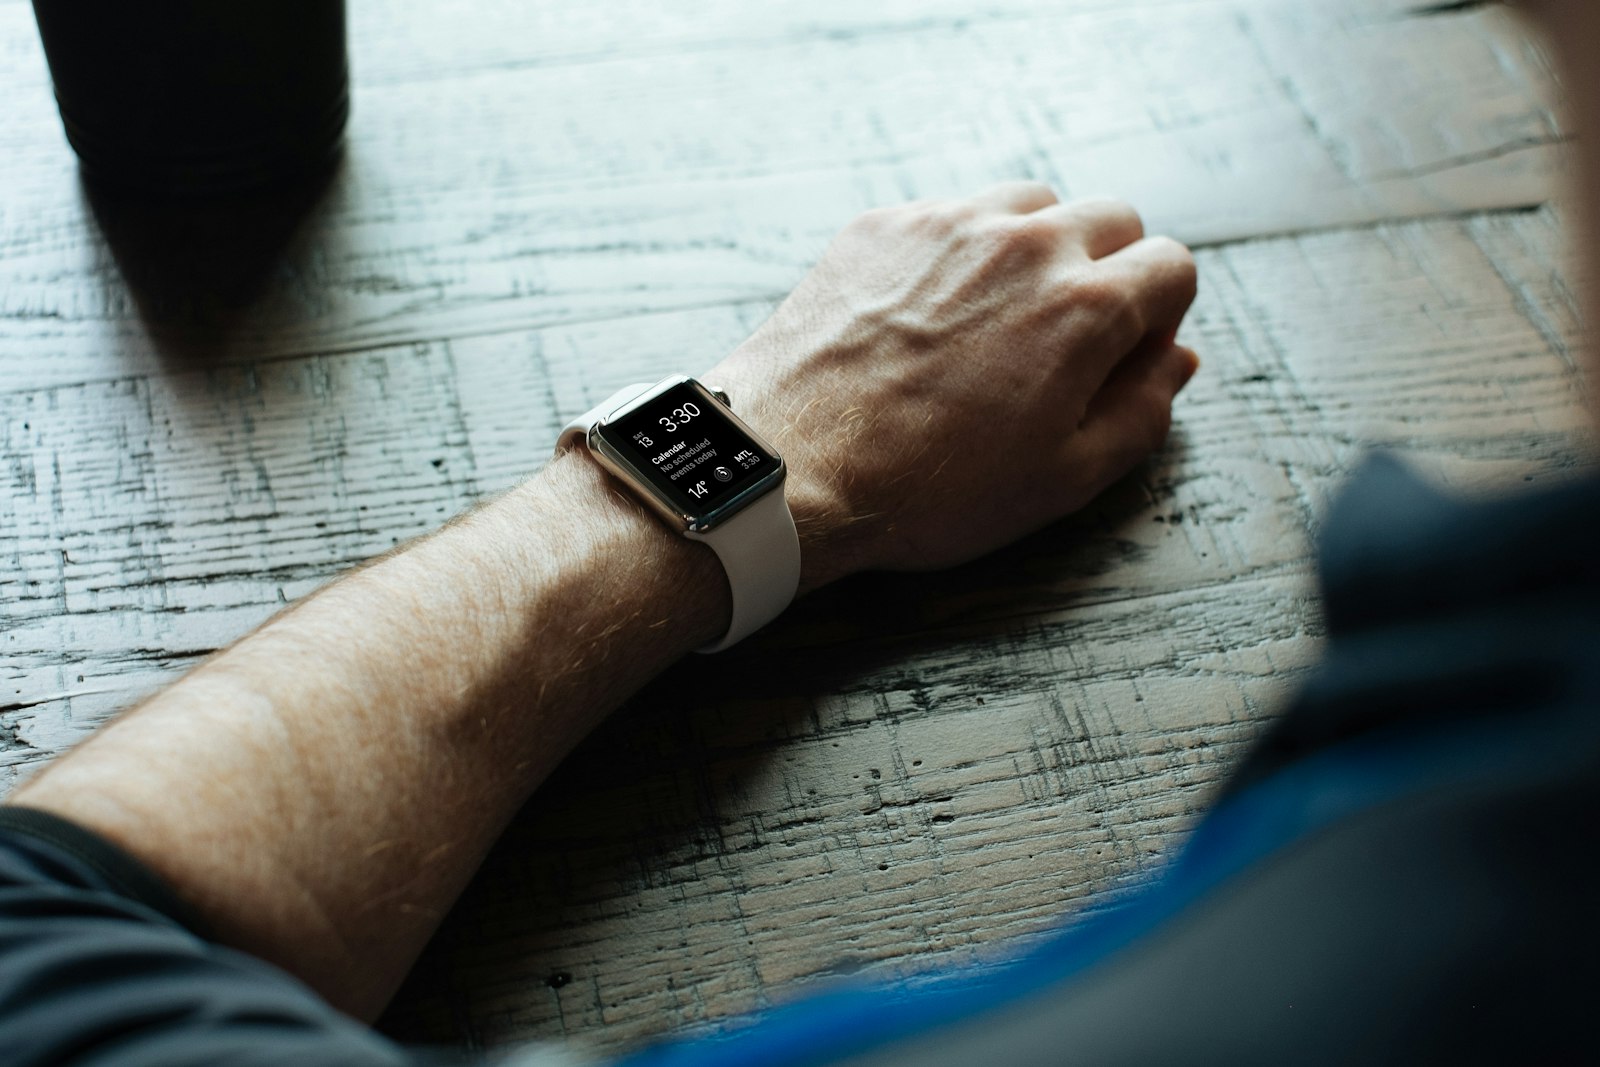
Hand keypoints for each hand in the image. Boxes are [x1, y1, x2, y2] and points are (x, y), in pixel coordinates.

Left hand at [709, 182, 1199, 590]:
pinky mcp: (883, 225)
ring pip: (1030, 204)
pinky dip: (959, 253)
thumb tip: (1176, 360)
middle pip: (1110, 218)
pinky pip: (950, 215)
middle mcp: (1023, 242)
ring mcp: (947, 223)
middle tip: (1065, 341)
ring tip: (996, 323)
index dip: (1159, 316)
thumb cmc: (928, 489)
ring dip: (1035, 249)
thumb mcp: (1062, 479)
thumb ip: (1140, 411)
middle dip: (1108, 270)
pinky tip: (927, 317)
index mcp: (1086, 306)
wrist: (792, 467)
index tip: (1124, 355)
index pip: (1172, 265)